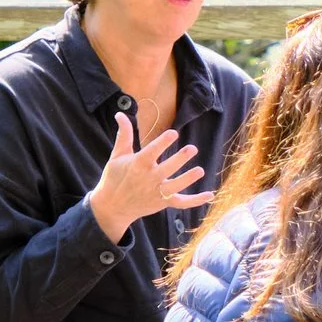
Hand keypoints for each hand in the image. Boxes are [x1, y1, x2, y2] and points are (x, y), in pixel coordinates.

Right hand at [87, 113, 212, 242]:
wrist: (111, 207)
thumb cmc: (114, 177)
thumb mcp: (117, 155)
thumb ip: (124, 135)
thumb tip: (120, 114)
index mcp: (137, 165)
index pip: (151, 152)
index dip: (162, 143)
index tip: (173, 133)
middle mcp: (148, 179)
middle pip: (166, 169)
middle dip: (179, 159)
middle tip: (192, 148)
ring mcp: (156, 193)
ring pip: (175, 187)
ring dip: (188, 179)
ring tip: (200, 170)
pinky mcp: (162, 203)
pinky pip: (181, 202)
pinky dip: (195, 201)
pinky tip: (209, 195)